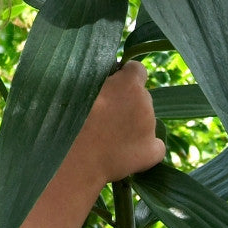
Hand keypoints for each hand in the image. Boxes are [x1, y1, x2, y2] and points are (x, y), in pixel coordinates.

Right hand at [72, 61, 165, 185]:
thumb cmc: (71, 119)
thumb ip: (99, 78)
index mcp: (129, 84)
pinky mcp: (151, 151)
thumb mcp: (80, 87)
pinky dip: (145, 148)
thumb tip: (104, 78)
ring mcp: (150, 127)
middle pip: (142, 97)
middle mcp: (145, 102)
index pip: (137, 70)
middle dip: (128, 103)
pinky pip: (155, 147)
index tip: (112, 86)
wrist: (74, 157)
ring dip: (133, 125)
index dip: (125, 77)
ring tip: (108, 137)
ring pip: (146, 121)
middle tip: (105, 116)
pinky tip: (127, 153)